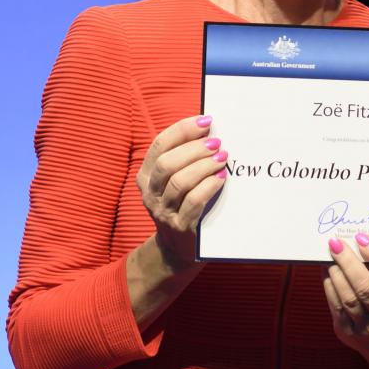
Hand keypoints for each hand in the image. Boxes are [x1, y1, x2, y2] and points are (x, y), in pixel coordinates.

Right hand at [136, 114, 227, 268]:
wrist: (178, 247)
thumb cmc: (183, 202)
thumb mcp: (176, 180)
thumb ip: (186, 158)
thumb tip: (211, 130)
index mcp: (146, 175)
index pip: (160, 145)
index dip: (183, 130)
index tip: (206, 121)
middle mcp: (150, 192)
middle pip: (167, 163)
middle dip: (194, 148)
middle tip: (217, 142)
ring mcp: (163, 211)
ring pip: (179, 182)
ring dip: (203, 166)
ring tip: (222, 157)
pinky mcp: (180, 226)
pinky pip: (193, 202)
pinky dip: (209, 186)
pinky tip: (221, 178)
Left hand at [323, 232, 368, 368]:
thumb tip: (358, 240)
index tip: (363, 238)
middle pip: (366, 288)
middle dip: (349, 262)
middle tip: (336, 243)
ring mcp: (366, 328)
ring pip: (348, 298)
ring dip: (336, 273)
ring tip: (330, 256)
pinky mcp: (347, 333)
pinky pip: (336, 306)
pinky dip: (330, 285)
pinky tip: (327, 272)